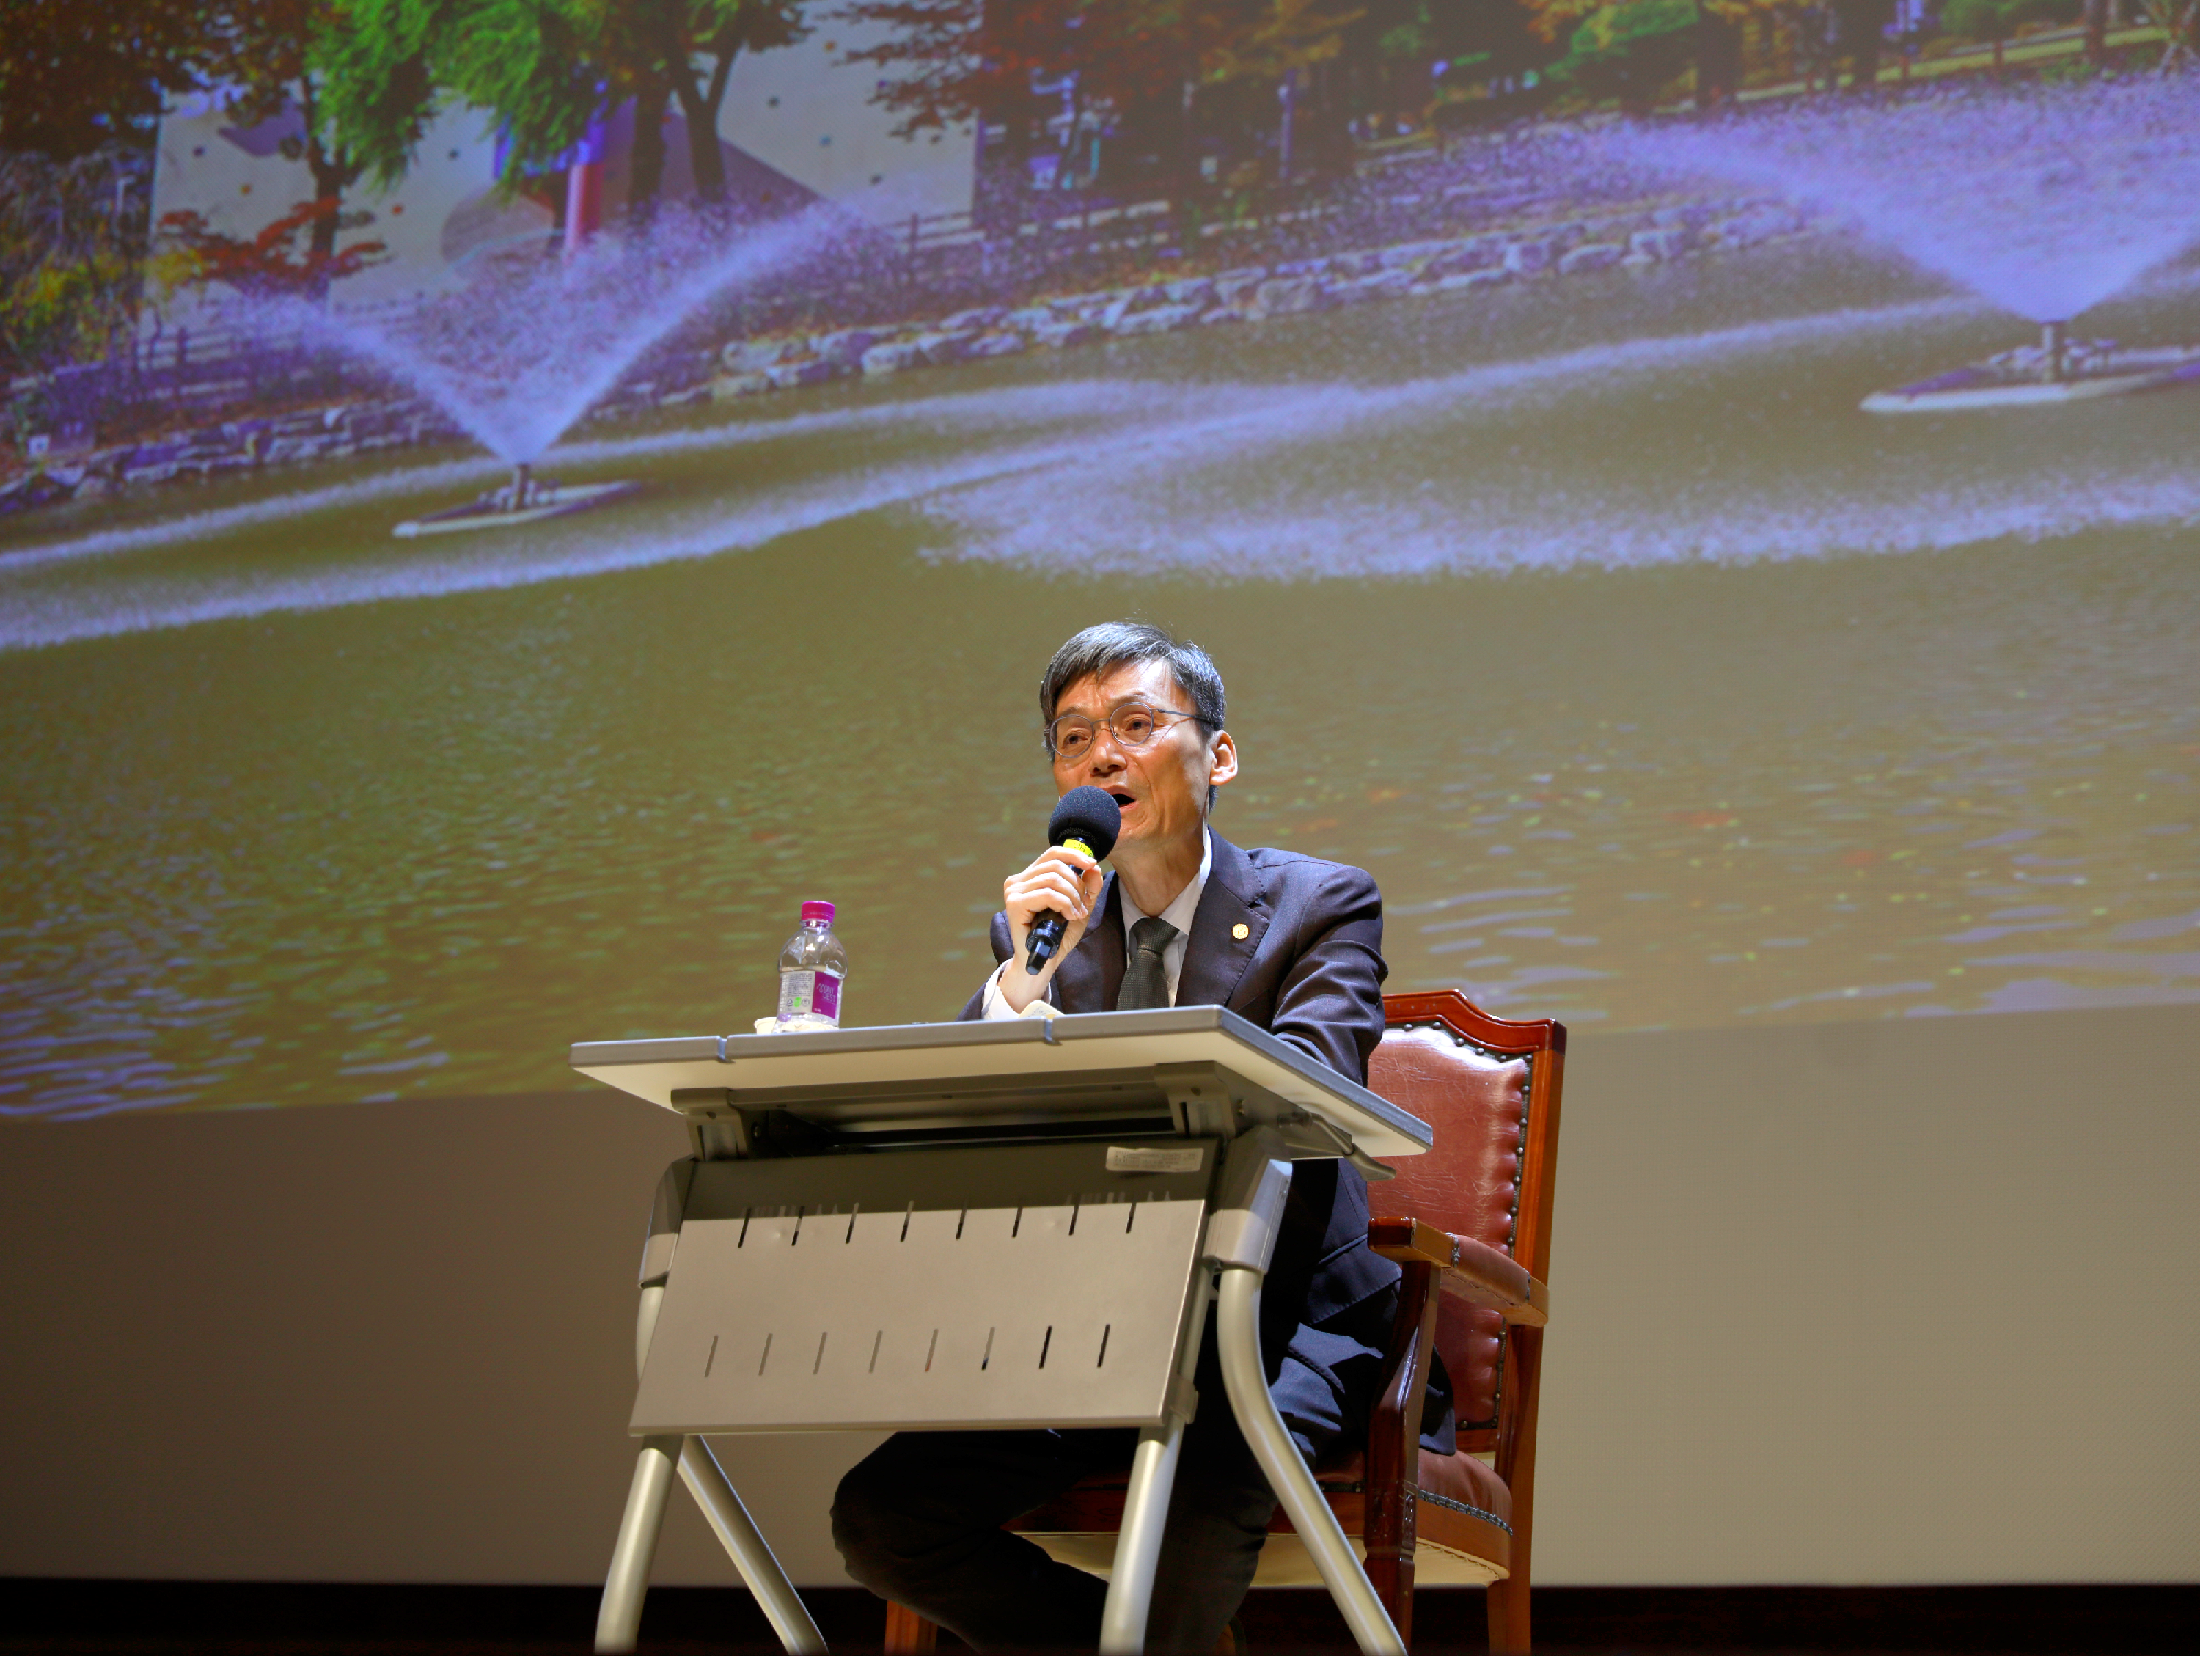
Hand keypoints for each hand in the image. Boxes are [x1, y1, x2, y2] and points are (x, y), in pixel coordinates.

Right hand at [999, 845, 1104, 1010]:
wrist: (1043, 962)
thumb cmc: (1057, 936)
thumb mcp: (1079, 908)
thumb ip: (1088, 889)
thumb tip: (1094, 869)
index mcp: (1030, 877)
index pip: (1053, 853)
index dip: (1075, 855)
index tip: (1092, 865)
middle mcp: (1018, 881)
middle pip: (1056, 865)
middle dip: (1077, 884)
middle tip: (1083, 905)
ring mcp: (1014, 891)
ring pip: (1054, 879)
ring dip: (1073, 897)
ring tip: (1077, 913)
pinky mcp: (1015, 904)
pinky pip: (1047, 894)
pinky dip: (1064, 904)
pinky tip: (1069, 916)